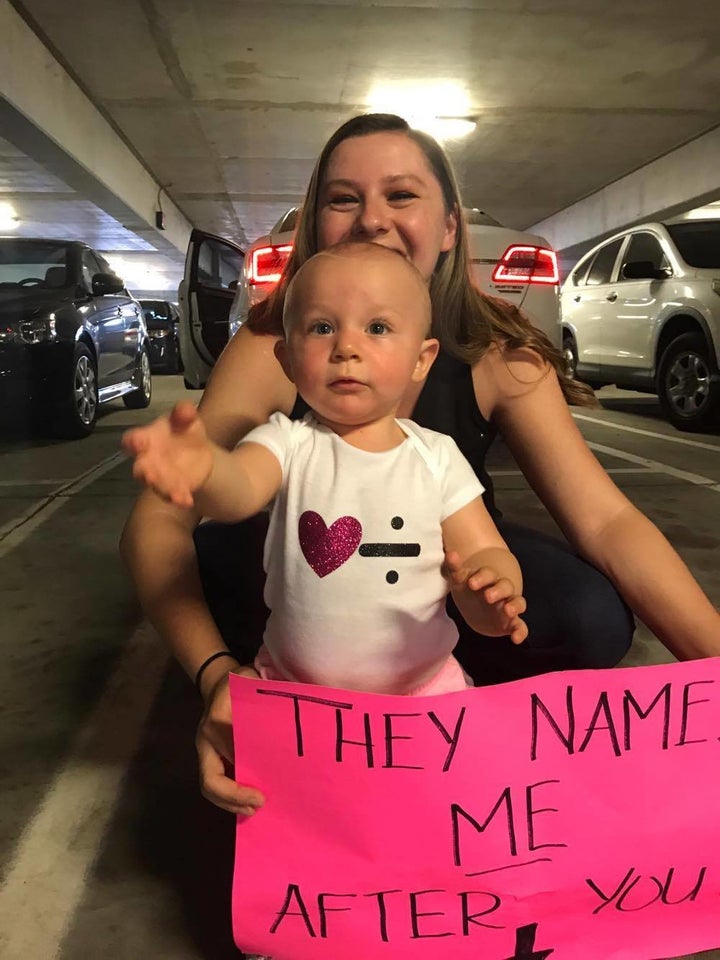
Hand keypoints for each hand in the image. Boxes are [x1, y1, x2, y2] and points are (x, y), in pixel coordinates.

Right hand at [121, 401, 213, 507]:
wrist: (198, 451)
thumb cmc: (182, 430)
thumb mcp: (186, 418)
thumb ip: (184, 412)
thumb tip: (186, 409)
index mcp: (147, 438)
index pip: (133, 439)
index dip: (133, 441)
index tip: (137, 442)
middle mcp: (148, 459)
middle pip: (140, 468)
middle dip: (144, 472)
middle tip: (150, 475)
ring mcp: (159, 476)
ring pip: (156, 485)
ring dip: (164, 489)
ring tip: (174, 495)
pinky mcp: (173, 488)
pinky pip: (173, 495)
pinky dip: (179, 499)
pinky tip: (187, 501)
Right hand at [196, 664, 266, 815]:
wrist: (221, 682)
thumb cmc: (239, 682)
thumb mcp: (248, 681)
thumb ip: (260, 697)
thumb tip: (277, 729)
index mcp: (214, 724)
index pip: (223, 757)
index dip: (236, 783)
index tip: (259, 793)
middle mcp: (206, 742)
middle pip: (210, 782)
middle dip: (233, 798)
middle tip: (259, 804)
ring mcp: (208, 752)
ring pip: (212, 786)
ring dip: (231, 802)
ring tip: (255, 809)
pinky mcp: (214, 757)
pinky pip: (219, 781)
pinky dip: (232, 796)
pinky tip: (250, 802)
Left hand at [444, 550, 527, 644]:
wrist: (476, 611)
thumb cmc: (469, 592)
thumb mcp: (459, 581)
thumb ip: (454, 568)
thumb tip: (450, 552)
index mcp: (488, 579)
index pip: (489, 574)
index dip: (481, 577)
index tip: (471, 584)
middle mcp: (501, 591)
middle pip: (505, 586)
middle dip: (498, 590)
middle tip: (488, 596)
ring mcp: (507, 606)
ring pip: (518, 602)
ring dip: (515, 606)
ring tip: (508, 611)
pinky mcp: (511, 623)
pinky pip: (521, 626)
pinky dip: (521, 632)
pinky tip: (516, 639)